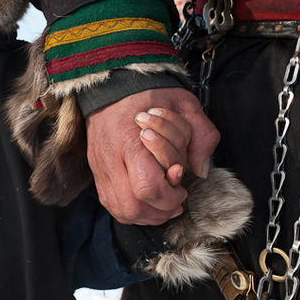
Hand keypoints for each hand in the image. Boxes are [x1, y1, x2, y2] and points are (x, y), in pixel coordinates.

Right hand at [85, 87, 219, 224]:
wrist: (113, 84)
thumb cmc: (149, 94)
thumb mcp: (185, 104)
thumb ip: (202, 135)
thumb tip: (201, 170)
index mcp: (132, 140)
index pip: (147, 187)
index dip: (169, 197)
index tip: (181, 188)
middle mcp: (111, 158)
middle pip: (131, 206)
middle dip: (159, 211)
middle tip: (175, 201)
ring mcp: (100, 167)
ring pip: (119, 210)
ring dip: (145, 215)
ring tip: (162, 203)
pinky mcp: (97, 171)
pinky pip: (110, 204)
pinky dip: (131, 210)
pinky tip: (146, 200)